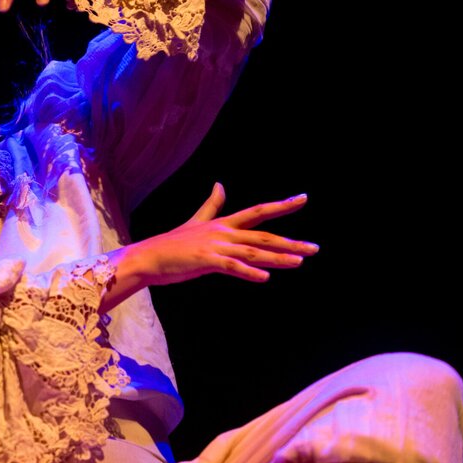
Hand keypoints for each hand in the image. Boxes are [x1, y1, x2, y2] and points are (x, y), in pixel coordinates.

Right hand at [103, 183, 318, 310]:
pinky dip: (248, 272)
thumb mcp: (196, 221)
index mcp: (223, 223)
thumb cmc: (172, 243)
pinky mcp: (205, 261)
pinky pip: (231, 267)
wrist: (148, 257)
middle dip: (290, 242)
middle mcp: (222, 232)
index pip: (258, 212)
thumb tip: (220, 184)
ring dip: (277, 257)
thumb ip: (212, 205)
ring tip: (298, 261)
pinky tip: (265, 277)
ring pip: (252, 251)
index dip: (282, 205)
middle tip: (314, 248)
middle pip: (263, 236)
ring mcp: (214, 246)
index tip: (303, 198)